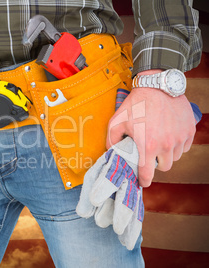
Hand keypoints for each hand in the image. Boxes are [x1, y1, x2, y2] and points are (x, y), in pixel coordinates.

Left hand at [106, 69, 195, 186]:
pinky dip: (177, 145)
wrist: (157, 86)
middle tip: (149, 153)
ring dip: (167, 154)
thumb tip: (111, 153)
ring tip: (158, 142)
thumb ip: (111, 140)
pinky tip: (168, 135)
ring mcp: (180, 138)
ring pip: (175, 157)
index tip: (142, 182)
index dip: (144, 180)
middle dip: (155, 163)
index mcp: (147, 146)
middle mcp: (166, 145)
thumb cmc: (135, 104)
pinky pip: (185, 146)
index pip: (147, 174)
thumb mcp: (116, 121)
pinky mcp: (189, 131)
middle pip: (164, 167)